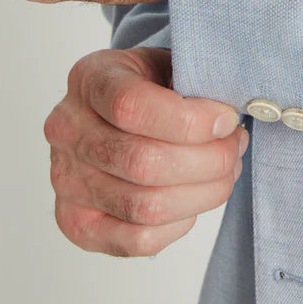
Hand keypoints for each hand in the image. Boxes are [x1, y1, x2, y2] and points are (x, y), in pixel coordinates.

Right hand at [43, 47, 248, 258]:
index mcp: (90, 80)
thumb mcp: (167, 63)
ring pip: (144, 206)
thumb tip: (228, 124)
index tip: (227, 120)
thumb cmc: (150, 85)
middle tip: (236, 147)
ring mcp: (66, 182)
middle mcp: (68, 131)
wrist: (112, 111)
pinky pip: (136, 240)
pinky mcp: (76, 223)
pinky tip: (195, 200)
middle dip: (208, 160)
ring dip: (203, 193)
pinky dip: (179, 224)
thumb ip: (193, 85)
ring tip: (226, 173)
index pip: (131, 106)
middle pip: (142, 162)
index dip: (190, 120)